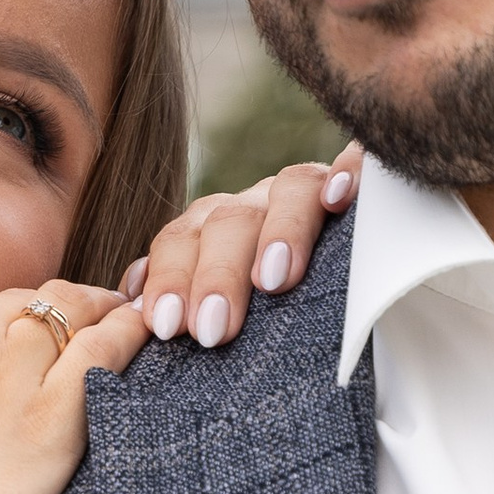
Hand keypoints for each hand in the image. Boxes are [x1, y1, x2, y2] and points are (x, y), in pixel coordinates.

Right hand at [0, 280, 150, 493]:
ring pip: (69, 317)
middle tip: (83, 319)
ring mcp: (4, 369)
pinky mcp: (49, 419)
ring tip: (125, 317)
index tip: (7, 348)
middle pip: (21, 306)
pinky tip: (142, 334)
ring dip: (98, 314)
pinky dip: (127, 337)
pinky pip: (104, 355)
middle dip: (52, 313)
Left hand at [127, 145, 362, 350]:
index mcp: (213, 230)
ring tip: (273, 282)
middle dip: (216, 275)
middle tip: (211, 329)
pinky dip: (348, 173)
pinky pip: (356, 163)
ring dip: (279, 232)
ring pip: (288, 189)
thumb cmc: (265, 315)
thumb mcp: (220, 311)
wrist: (339, 276)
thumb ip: (180, 303)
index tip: (167, 327)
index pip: (180, 242)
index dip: (169, 279)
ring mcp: (308, 191)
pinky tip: (341, 196)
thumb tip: (129, 311)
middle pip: (228, 220)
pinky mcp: (363, 183)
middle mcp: (256, 205)